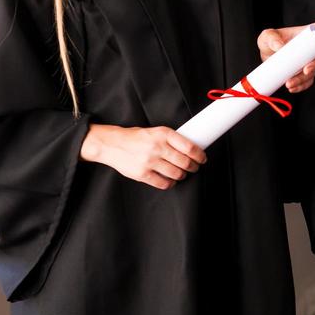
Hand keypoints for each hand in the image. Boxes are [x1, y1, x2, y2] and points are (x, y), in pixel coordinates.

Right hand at [80, 124, 205, 189]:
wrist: (112, 144)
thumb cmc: (136, 137)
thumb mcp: (156, 131)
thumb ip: (172, 140)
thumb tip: (192, 149)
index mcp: (164, 134)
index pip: (190, 147)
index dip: (200, 155)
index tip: (202, 158)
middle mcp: (158, 147)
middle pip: (185, 162)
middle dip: (194, 167)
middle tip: (194, 167)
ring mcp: (149, 162)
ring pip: (176, 174)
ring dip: (182, 175)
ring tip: (182, 173)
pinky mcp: (142, 174)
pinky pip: (163, 183)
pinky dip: (170, 183)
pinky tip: (171, 180)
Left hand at [256, 21, 314, 92]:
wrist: (266, 56)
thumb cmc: (270, 42)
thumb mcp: (267, 37)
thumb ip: (272, 39)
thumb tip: (280, 47)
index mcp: (304, 34)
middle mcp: (310, 48)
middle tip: (306, 70)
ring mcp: (308, 61)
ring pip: (313, 71)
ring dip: (303, 79)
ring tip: (289, 83)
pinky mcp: (303, 73)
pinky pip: (307, 81)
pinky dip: (301, 86)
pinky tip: (292, 88)